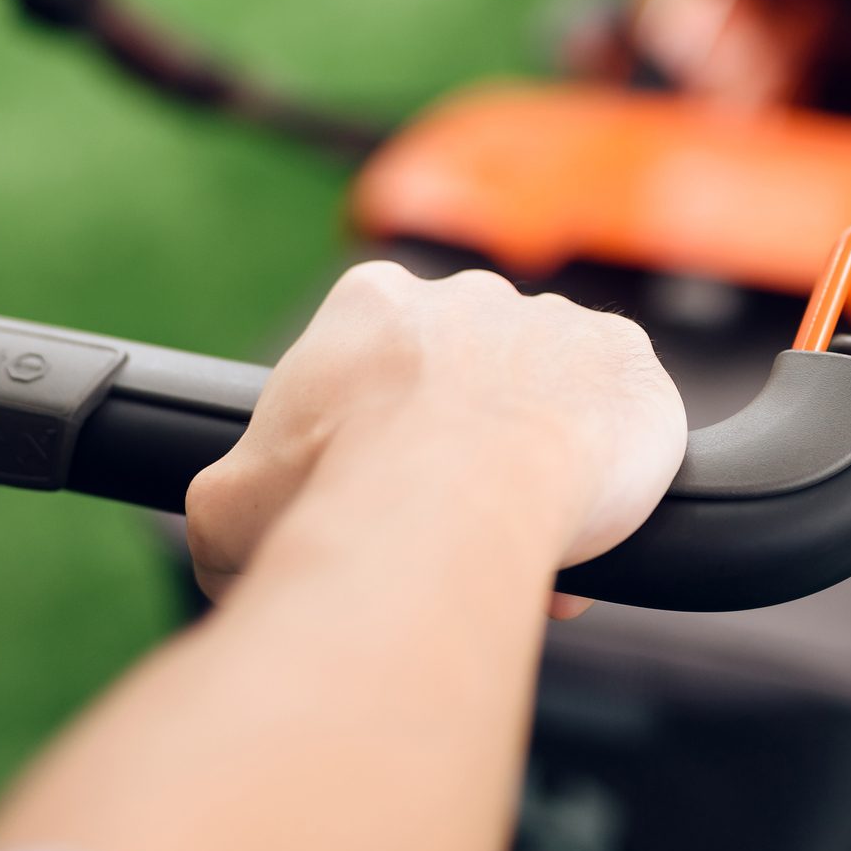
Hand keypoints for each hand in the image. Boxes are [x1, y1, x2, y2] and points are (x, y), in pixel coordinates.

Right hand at [184, 261, 685, 613]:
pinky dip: (609, 475)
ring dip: (537, 467)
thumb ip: (228, 514)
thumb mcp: (227, 511)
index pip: (379, 364)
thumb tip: (223, 556)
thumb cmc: (331, 496)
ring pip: (547, 403)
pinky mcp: (627, 359)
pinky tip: (583, 537)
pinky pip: (619, 421)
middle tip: (455, 530)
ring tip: (521, 549)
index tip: (385, 500)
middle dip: (463, 452)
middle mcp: (466, 294)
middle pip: (468, 379)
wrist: (448, 502)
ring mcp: (554, 318)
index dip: (381, 442)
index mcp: (370, 304)